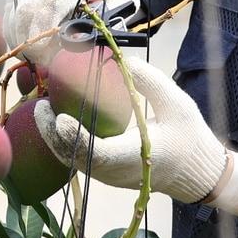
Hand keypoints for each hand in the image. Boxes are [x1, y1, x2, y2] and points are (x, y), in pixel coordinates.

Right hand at [0, 0, 138, 61]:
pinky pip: (8, 11)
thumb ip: (105, 19)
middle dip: (30, 47)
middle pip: (23, 17)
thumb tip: (80, 43)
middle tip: (45, 65)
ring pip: (11, 17)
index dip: (42, 41)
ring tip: (42, 52)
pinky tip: (35, 34)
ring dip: (22, 40)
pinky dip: (17, 29)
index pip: (46, 10)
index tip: (49, 63)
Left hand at [34, 59, 227, 202]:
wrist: (195, 172)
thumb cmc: (189, 138)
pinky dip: (66, 141)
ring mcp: (111, 176)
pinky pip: (80, 159)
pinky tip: (58, 119)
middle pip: (77, 158)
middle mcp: (119, 171)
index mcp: (138, 156)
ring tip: (43, 110)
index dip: (77, 138)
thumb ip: (150, 82)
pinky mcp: (107, 173)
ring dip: (55, 138)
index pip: (100, 153)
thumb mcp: (177, 104)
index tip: (60, 118)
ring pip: (74, 161)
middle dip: (54, 135)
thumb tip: (123, 61)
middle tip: (41, 108)